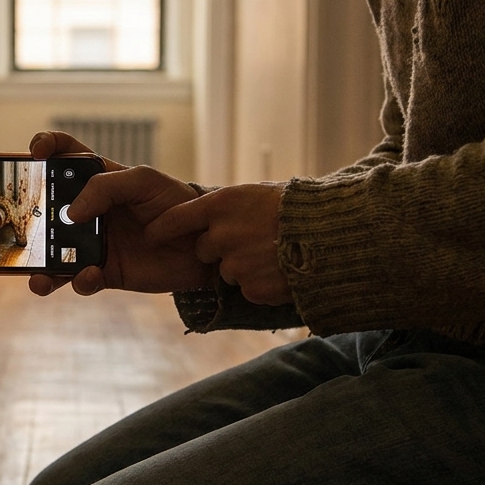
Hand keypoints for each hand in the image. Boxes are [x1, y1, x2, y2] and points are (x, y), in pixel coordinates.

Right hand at [27, 131, 213, 296]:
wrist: (203, 245)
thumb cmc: (176, 203)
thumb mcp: (144, 181)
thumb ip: (105, 187)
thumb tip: (71, 214)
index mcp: (97, 180)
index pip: (64, 155)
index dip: (45, 147)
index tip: (35, 153)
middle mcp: (89, 211)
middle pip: (47, 210)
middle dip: (29, 219)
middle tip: (24, 227)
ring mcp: (93, 243)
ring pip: (54, 255)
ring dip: (40, 266)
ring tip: (37, 276)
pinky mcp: (104, 272)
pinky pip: (80, 280)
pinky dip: (79, 281)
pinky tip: (88, 276)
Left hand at [146, 183, 292, 304]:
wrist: (335, 234)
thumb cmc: (299, 208)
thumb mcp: (258, 194)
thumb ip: (228, 208)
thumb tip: (206, 215)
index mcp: (222, 205)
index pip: (177, 218)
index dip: (162, 228)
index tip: (149, 234)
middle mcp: (223, 234)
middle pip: (203, 249)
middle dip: (220, 249)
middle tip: (252, 239)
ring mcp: (236, 263)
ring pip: (227, 271)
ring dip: (244, 267)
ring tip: (274, 253)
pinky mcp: (252, 288)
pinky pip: (248, 290)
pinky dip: (262, 284)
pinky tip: (282, 270)